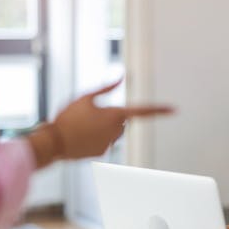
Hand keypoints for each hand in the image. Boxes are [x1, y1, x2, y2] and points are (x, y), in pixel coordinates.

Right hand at [27, 79, 173, 165]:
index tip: (174, 109)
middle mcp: (116, 130)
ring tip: (82, 126)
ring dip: (103, 128)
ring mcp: (110, 143)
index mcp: (115, 114)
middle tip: (89, 115)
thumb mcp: (85, 96)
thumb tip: (121, 76)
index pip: (142, 111)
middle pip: (122, 121)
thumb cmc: (68, 116)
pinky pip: (104, 142)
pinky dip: (95, 138)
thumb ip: (106, 87)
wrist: (54, 142)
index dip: (159, 110)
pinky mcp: (103, 153)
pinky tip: (81, 137)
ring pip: (114, 132)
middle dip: (111, 116)